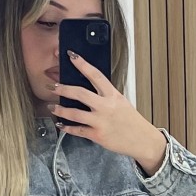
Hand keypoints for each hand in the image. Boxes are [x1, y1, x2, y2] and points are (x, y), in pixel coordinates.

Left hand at [57, 53, 167, 173]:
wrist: (142, 140)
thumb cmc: (131, 121)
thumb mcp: (121, 102)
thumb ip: (106, 95)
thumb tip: (87, 89)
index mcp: (113, 95)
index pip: (95, 75)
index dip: (82, 64)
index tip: (71, 56)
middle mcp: (106, 106)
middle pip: (80, 93)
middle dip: (63, 89)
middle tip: (53, 86)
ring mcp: (100, 121)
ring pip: (74, 113)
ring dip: (60, 110)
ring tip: (52, 107)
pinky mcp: (97, 135)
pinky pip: (77, 130)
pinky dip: (67, 128)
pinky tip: (61, 124)